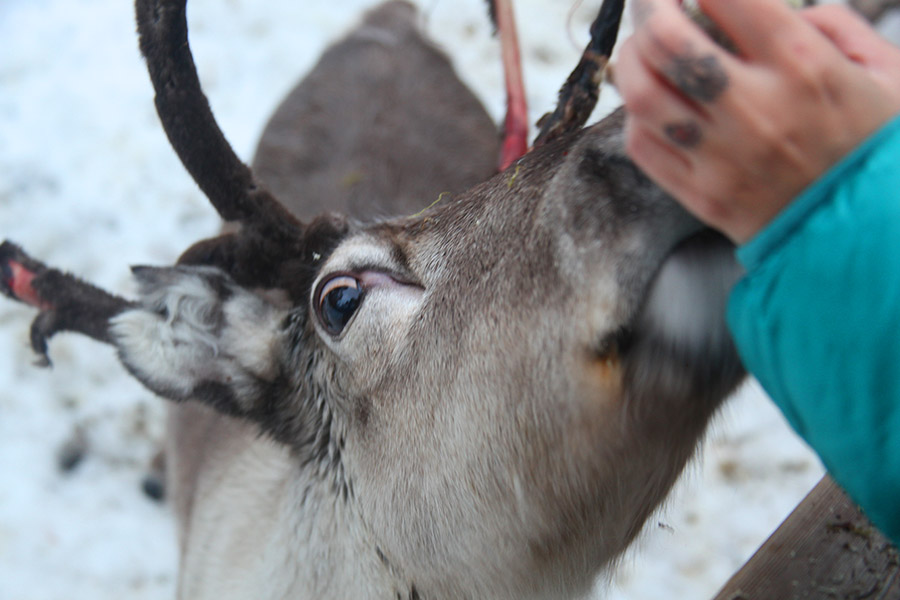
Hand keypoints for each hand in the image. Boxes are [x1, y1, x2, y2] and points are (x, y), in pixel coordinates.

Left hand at [616, 0, 899, 242]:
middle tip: (649, 2)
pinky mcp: (701, 195)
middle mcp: (754, 109)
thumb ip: (835, 25)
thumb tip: (786, 8)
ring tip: (639, 49)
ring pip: (643, 95)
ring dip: (630, 62)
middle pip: (666, 42)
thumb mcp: (886, 72)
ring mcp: (721, 157)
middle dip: (648, 8)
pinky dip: (636, 116)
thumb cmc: (876, 149)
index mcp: (803, 66)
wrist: (869, 234)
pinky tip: (649, 105)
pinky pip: (645, 147)